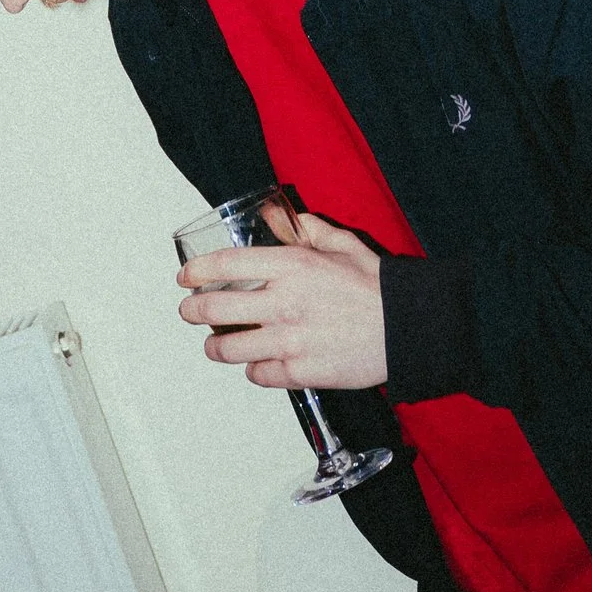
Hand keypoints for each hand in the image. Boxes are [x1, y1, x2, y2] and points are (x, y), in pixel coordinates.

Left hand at [178, 213, 387, 392]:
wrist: (405, 328)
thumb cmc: (375, 286)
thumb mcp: (340, 244)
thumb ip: (303, 229)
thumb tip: (271, 217)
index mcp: (292, 266)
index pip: (227, 265)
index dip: (197, 271)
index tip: (186, 276)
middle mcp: (284, 304)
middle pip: (216, 309)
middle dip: (193, 310)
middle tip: (189, 310)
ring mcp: (289, 342)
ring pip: (229, 349)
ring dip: (215, 347)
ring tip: (214, 344)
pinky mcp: (300, 372)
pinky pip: (258, 374)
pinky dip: (253, 369)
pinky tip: (257, 362)